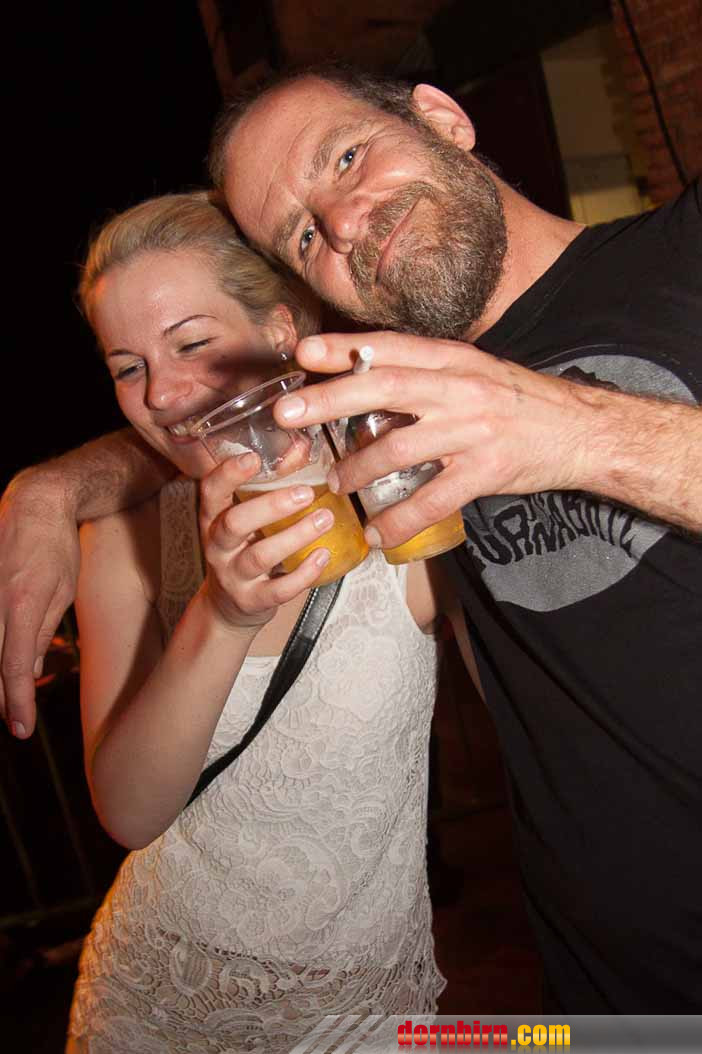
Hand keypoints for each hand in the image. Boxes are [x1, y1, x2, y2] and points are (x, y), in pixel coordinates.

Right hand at [0, 470, 80, 737]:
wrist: (34, 504)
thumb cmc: (57, 547)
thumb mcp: (62, 592)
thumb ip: (42, 634)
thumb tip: (28, 674)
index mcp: (23, 605)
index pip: (13, 668)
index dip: (16, 703)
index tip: (21, 730)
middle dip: (3, 699)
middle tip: (17, 722)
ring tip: (9, 698)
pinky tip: (3, 665)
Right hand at [198, 453, 333, 629]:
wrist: (228, 608)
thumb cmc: (243, 551)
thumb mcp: (247, 521)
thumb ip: (268, 490)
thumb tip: (300, 450)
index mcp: (214, 519)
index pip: (211, 492)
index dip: (228, 473)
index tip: (254, 458)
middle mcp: (219, 546)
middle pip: (235, 523)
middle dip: (271, 506)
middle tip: (306, 493)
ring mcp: (233, 576)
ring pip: (260, 556)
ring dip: (296, 536)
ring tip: (325, 519)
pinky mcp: (252, 600)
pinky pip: (278, 589)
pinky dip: (304, 573)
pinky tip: (323, 555)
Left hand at [277, 331, 598, 547]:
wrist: (580, 430)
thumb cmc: (517, 401)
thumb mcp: (474, 371)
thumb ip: (426, 374)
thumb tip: (364, 377)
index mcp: (453, 360)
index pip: (390, 348)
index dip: (345, 349)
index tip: (304, 354)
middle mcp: (459, 389)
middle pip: (383, 388)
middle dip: (329, 400)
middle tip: (288, 413)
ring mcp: (472, 431)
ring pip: (399, 448)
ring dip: (359, 470)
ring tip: (337, 485)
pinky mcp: (485, 471)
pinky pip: (432, 500)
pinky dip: (399, 520)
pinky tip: (377, 533)